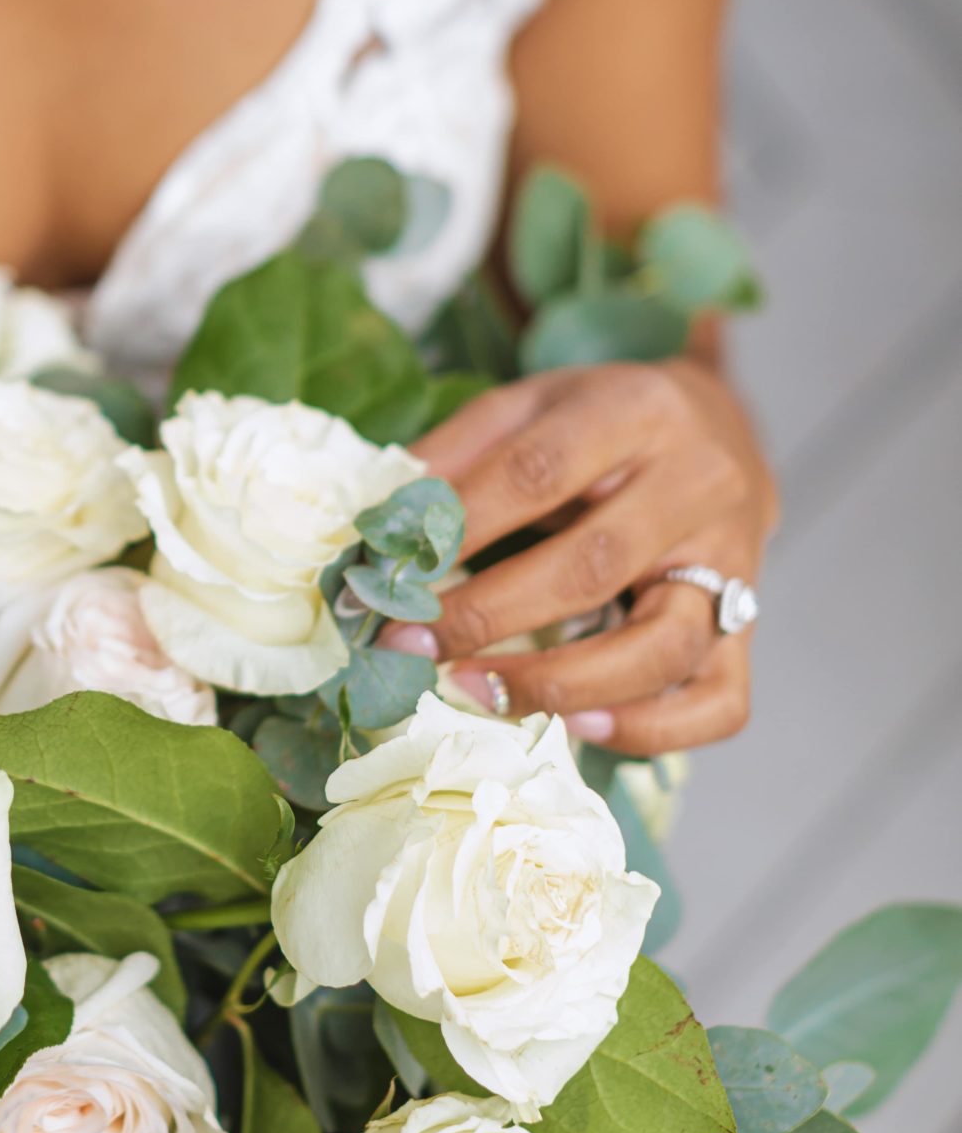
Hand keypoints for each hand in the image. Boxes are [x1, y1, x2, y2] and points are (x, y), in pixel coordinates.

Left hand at [378, 360, 777, 755]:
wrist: (722, 431)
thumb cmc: (606, 424)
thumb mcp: (534, 402)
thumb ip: (461, 449)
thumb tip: (383, 516)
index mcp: (639, 411)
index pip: (541, 471)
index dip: (461, 524)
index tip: (392, 568)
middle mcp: (699, 487)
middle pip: (594, 566)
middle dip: (487, 615)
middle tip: (407, 645)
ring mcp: (735, 565)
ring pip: (663, 645)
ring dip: (559, 684)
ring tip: (473, 690)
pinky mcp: (749, 628)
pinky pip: (719, 702)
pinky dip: (650, 730)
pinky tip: (577, 728)